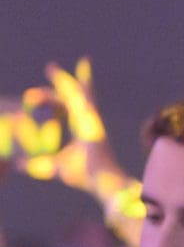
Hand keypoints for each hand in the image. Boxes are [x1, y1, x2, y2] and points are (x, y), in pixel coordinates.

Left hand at [13, 59, 141, 244]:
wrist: (103, 182)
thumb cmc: (86, 176)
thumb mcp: (54, 167)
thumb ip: (37, 165)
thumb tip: (16, 165)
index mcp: (80, 130)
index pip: (64, 109)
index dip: (53, 98)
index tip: (38, 94)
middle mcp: (86, 122)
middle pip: (71, 97)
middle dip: (61, 82)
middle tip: (51, 67)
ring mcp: (91, 120)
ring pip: (78, 93)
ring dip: (68, 79)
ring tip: (64, 64)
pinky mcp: (94, 120)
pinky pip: (87, 97)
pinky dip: (85, 83)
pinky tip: (84, 67)